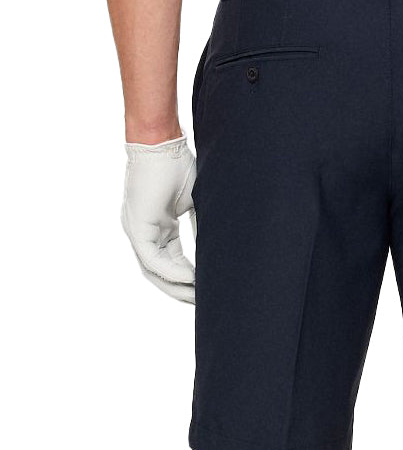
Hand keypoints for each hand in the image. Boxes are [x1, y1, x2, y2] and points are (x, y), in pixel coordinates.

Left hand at [121, 131, 196, 303]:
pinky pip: (153, 259)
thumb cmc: (178, 165)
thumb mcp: (196, 201)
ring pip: (154, 271)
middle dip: (181, 290)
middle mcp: (145, 233)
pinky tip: (191, 279)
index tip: (206, 290)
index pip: (172, 261)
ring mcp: (138, 231)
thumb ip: (203, 225)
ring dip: (176, 287)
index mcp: (158, 227)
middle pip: (161, 272)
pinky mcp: (137, 227)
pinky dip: (172, 271)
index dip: (188, 278)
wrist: (161, 144)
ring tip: (197, 298)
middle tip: (202, 304)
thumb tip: (219, 247)